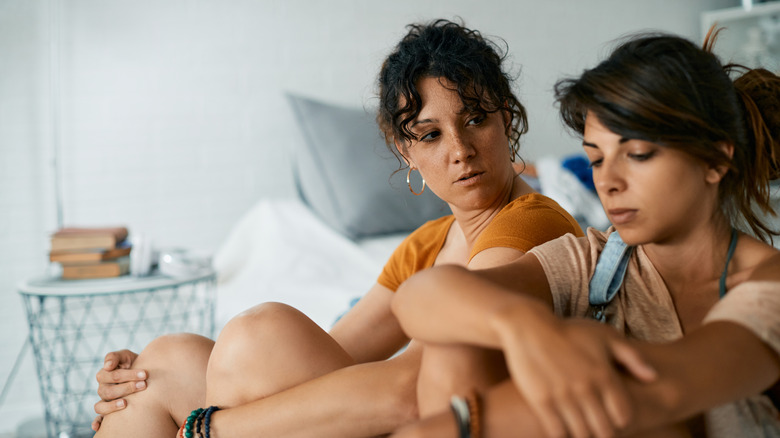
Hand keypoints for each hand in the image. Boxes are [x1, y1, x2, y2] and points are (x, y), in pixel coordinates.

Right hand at [91, 349, 145, 430]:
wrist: (142, 375)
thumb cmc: (134, 364)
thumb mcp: (126, 356)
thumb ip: (116, 357)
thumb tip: (107, 366)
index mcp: (105, 374)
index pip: (112, 375)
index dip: (128, 374)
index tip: (144, 374)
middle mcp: (103, 388)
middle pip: (108, 391)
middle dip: (127, 388)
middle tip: (143, 385)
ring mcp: (104, 401)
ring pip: (101, 405)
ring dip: (113, 405)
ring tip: (126, 403)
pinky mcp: (107, 411)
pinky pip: (99, 418)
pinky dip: (97, 422)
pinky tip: (98, 427)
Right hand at [496, 311, 655, 437]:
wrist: (528, 326)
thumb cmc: (569, 331)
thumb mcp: (605, 335)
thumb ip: (632, 356)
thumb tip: (653, 377)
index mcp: (604, 375)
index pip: (623, 416)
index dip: (621, 421)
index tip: (612, 418)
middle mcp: (586, 388)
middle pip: (604, 431)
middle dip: (603, 433)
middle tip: (596, 427)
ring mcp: (563, 396)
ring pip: (581, 434)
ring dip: (583, 435)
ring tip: (580, 427)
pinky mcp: (541, 401)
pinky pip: (557, 432)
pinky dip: (562, 435)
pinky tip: (561, 427)